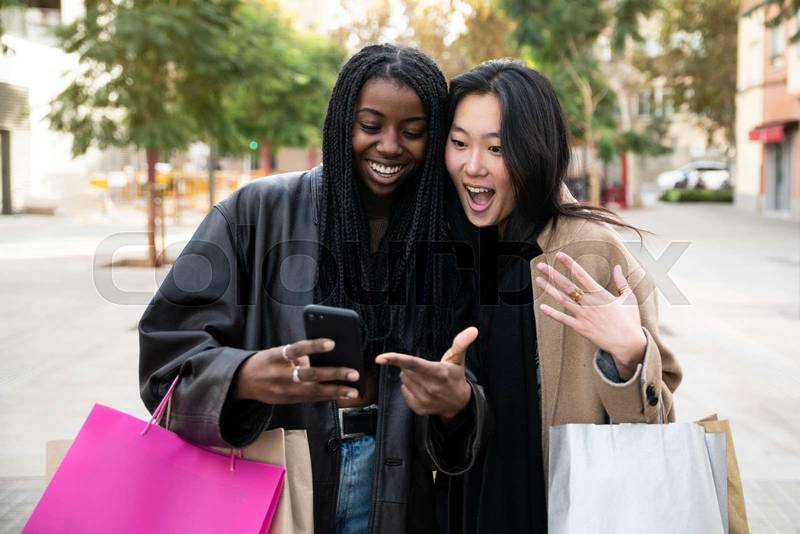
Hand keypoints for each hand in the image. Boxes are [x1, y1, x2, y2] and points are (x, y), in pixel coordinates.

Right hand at [233, 338, 360, 403]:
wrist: (242, 382)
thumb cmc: (265, 362)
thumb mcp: (276, 352)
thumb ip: (297, 355)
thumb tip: (321, 359)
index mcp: (275, 357)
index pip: (296, 349)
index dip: (314, 346)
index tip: (332, 343)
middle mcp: (280, 375)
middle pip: (310, 375)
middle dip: (334, 375)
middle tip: (353, 373)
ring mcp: (283, 391)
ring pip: (313, 392)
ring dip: (335, 392)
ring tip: (353, 391)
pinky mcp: (287, 401)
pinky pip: (309, 399)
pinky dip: (326, 397)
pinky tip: (340, 395)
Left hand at [375, 327, 477, 422]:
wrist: (459, 404)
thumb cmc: (455, 377)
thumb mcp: (458, 359)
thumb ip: (461, 343)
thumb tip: (473, 329)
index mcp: (438, 373)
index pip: (413, 363)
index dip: (395, 359)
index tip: (380, 358)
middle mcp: (430, 388)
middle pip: (406, 370)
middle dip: (410, 366)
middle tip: (424, 369)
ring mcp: (424, 400)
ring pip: (404, 380)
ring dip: (409, 376)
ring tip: (424, 378)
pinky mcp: (419, 408)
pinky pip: (404, 391)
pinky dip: (409, 388)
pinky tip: (421, 388)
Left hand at [534, 252, 646, 379]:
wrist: (629, 344)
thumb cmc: (630, 321)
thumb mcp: (629, 298)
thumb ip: (621, 281)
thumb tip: (617, 267)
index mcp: (600, 294)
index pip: (581, 274)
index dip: (569, 264)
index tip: (559, 255)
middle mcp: (589, 303)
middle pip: (567, 285)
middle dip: (553, 274)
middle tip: (541, 265)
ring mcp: (584, 316)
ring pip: (563, 300)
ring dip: (549, 289)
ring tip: (538, 280)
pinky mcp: (581, 328)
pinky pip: (564, 319)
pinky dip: (552, 313)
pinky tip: (542, 307)